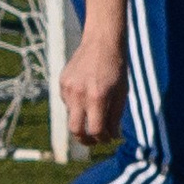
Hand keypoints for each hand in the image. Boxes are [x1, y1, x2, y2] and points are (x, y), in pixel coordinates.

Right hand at [59, 30, 126, 144]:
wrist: (102, 42)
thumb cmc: (117, 68)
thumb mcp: (122, 93)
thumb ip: (116, 117)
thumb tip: (112, 137)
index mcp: (97, 97)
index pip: (95, 130)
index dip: (102, 139)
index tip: (107, 139)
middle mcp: (79, 94)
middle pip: (75, 130)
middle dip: (85, 140)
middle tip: (93, 141)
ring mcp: (68, 88)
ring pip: (72, 115)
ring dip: (83, 118)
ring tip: (96, 104)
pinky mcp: (62, 82)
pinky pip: (68, 102)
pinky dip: (77, 105)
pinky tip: (87, 92)